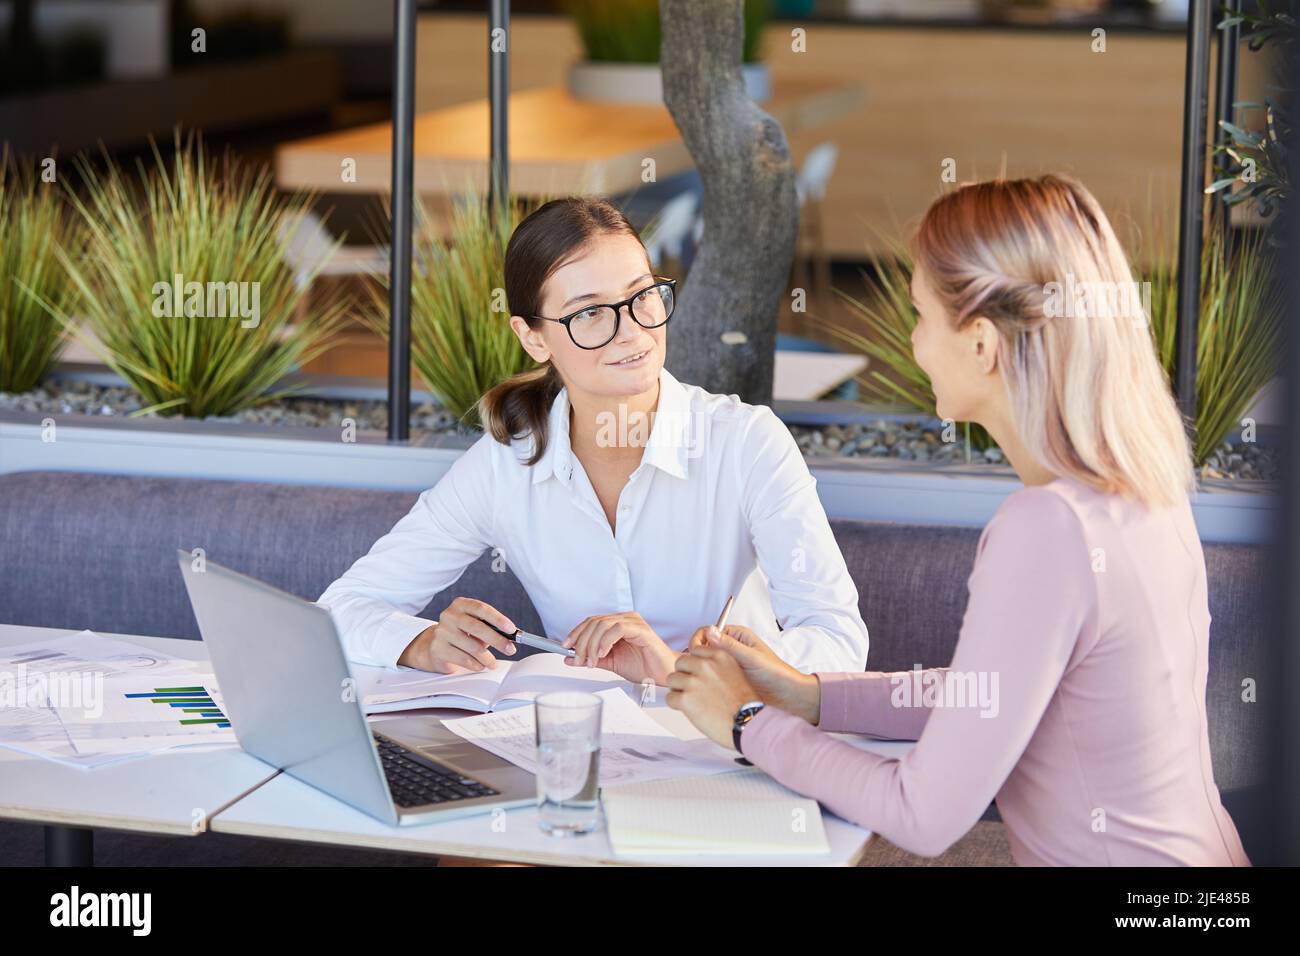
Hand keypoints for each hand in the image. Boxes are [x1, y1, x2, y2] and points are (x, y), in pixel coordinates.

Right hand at [397, 597, 517, 673]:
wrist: (434, 647)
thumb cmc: (461, 634)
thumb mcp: (474, 626)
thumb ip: (490, 628)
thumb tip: (510, 637)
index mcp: (460, 605)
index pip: (482, 609)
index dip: (498, 619)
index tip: (512, 629)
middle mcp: (449, 615)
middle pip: (477, 627)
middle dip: (497, 640)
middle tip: (510, 649)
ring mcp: (441, 632)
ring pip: (472, 646)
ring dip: (487, 658)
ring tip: (493, 663)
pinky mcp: (438, 649)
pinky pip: (463, 658)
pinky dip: (476, 664)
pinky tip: (480, 666)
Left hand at [562, 611, 678, 684]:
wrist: (662, 675)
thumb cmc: (642, 667)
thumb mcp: (610, 663)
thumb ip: (591, 659)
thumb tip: (569, 658)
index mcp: (617, 624)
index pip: (591, 622)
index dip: (576, 632)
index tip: (565, 646)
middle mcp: (625, 619)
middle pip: (594, 622)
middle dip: (582, 642)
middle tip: (578, 659)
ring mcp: (634, 622)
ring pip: (603, 625)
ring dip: (592, 645)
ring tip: (591, 661)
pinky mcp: (642, 630)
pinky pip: (618, 629)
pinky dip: (606, 641)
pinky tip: (603, 654)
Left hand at [665, 645, 759, 750]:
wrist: (748, 723)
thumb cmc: (744, 704)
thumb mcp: (735, 672)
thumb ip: (717, 666)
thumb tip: (697, 667)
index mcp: (719, 656)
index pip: (694, 651)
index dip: (695, 665)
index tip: (698, 675)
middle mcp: (705, 666)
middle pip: (680, 663)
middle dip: (684, 675)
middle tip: (692, 689)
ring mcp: (694, 682)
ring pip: (671, 679)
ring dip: (678, 690)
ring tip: (691, 700)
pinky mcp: (686, 699)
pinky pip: (670, 697)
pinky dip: (676, 705)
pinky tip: (689, 710)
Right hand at [686, 625, 820, 724]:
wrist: (786, 695)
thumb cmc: (775, 674)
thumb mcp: (752, 658)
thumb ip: (730, 646)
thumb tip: (710, 631)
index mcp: (737, 637)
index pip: (708, 632)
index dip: (698, 641)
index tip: (693, 652)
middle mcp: (731, 648)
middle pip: (703, 647)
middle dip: (695, 655)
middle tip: (691, 667)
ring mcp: (728, 663)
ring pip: (704, 662)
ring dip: (697, 668)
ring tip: (694, 677)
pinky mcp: (727, 678)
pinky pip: (709, 674)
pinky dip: (703, 678)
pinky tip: (702, 685)